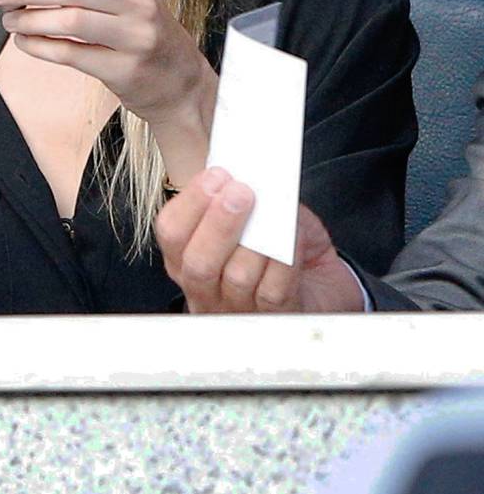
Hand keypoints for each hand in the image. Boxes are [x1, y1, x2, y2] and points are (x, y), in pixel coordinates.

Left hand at [0, 0, 217, 131]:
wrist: (179, 82)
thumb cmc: (139, 33)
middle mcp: (138, 2)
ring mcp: (135, 37)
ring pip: (68, 21)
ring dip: (28, 19)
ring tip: (9, 20)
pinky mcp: (125, 69)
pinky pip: (70, 54)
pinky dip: (39, 47)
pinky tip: (24, 43)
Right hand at [156, 167, 364, 312]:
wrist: (322, 289)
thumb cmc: (283, 252)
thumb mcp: (259, 219)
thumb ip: (252, 200)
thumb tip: (257, 178)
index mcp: (188, 259)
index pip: (172, 233)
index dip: (190, 203)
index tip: (217, 175)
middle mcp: (206, 289)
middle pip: (197, 262)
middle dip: (217, 222)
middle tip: (241, 193)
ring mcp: (238, 309)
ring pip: (236, 277)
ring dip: (255, 241)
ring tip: (274, 213)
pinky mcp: (274, 319)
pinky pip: (274, 290)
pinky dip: (284, 261)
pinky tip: (294, 238)